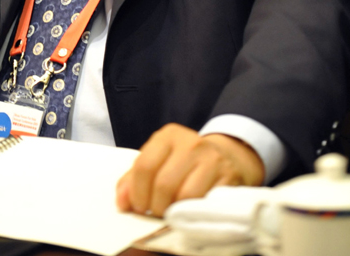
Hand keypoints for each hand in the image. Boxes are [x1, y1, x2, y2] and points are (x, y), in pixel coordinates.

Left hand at [116, 125, 264, 216]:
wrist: (227, 156)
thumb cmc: (185, 162)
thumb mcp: (159, 161)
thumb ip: (134, 180)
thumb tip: (122, 202)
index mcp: (168, 136)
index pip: (144, 166)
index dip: (137, 193)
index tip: (138, 206)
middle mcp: (190, 143)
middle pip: (163, 184)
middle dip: (155, 206)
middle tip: (156, 212)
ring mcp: (211, 159)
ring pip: (184, 196)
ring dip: (174, 212)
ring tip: (172, 212)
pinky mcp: (227, 176)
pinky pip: (205, 203)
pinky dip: (193, 213)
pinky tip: (189, 212)